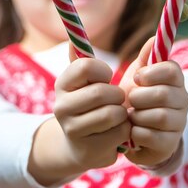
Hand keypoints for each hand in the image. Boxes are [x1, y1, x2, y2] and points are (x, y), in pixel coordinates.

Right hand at [52, 44, 131, 170]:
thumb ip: (84, 59)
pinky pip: (120, 133)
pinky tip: (116, 132)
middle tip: (117, 99)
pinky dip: (125, 130)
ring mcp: (73, 130)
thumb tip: (72, 38)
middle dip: (117, 94)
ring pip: (113, 113)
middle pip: (102, 92)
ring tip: (117, 115)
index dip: (104, 70)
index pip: (86, 65)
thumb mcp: (85, 82)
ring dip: (123, 113)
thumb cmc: (88, 105)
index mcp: (62, 84)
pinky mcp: (89, 150)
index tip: (106, 78)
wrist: (78, 146)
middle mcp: (61, 107)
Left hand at [119, 37, 187, 167]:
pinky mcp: (169, 144)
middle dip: (140, 96)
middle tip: (130, 100)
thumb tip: (154, 37)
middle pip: (164, 94)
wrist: (132, 132)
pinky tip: (132, 130)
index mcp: (176, 81)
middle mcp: (183, 101)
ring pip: (159, 116)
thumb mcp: (138, 76)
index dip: (151, 73)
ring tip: (131, 115)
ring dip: (137, 115)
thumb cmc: (136, 98)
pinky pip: (151, 135)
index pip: (172, 70)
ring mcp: (179, 124)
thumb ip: (146, 57)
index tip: (137, 77)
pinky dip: (135, 132)